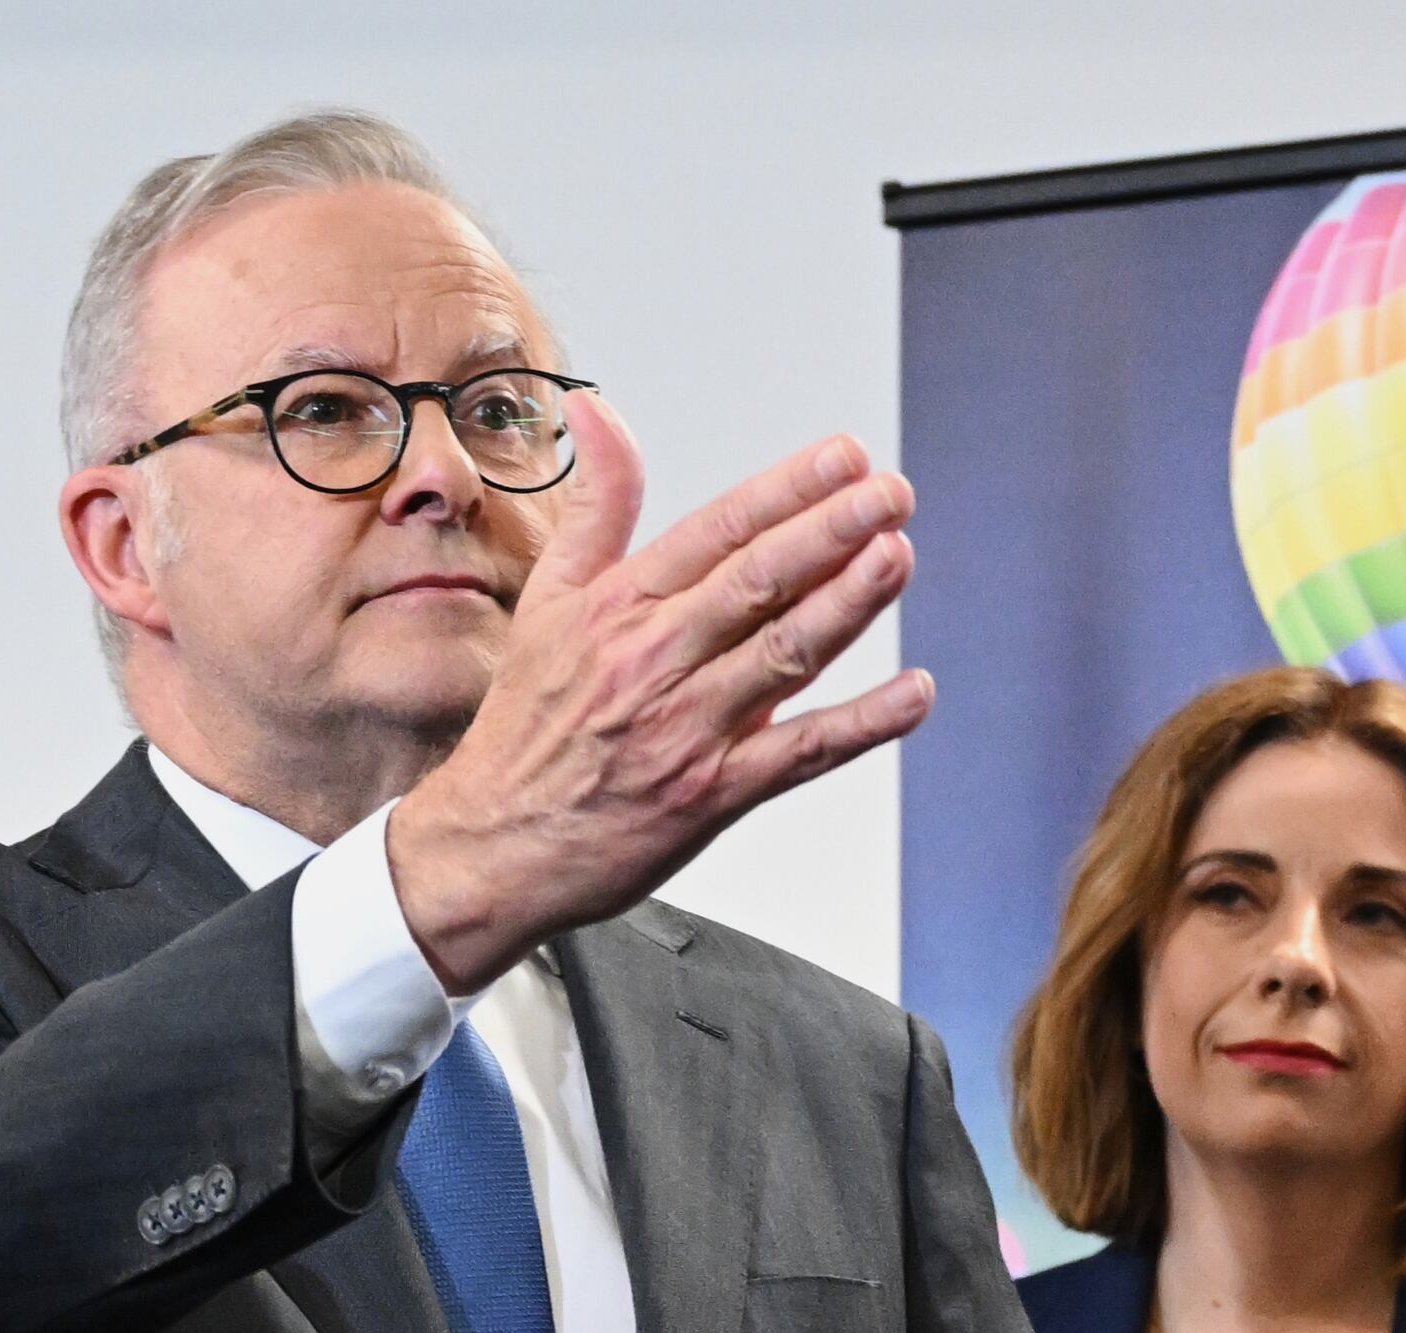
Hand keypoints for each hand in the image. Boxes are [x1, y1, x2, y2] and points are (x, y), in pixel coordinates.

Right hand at [387, 392, 932, 991]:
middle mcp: (655, 660)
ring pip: (782, 655)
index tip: (843, 456)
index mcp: (620, 608)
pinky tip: (912, 693)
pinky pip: (799, 753)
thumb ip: (595, 505)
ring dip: (847, 605)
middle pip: (757, 582)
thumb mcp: (549, 600)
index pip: (716, 530)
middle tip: (890, 494)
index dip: (786, 489)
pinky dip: (861, 724)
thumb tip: (597, 412)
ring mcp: (687, 729)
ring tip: (896, 558)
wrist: (493, 847)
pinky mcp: (711, 794)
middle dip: (831, 531)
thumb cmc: (528, 727)